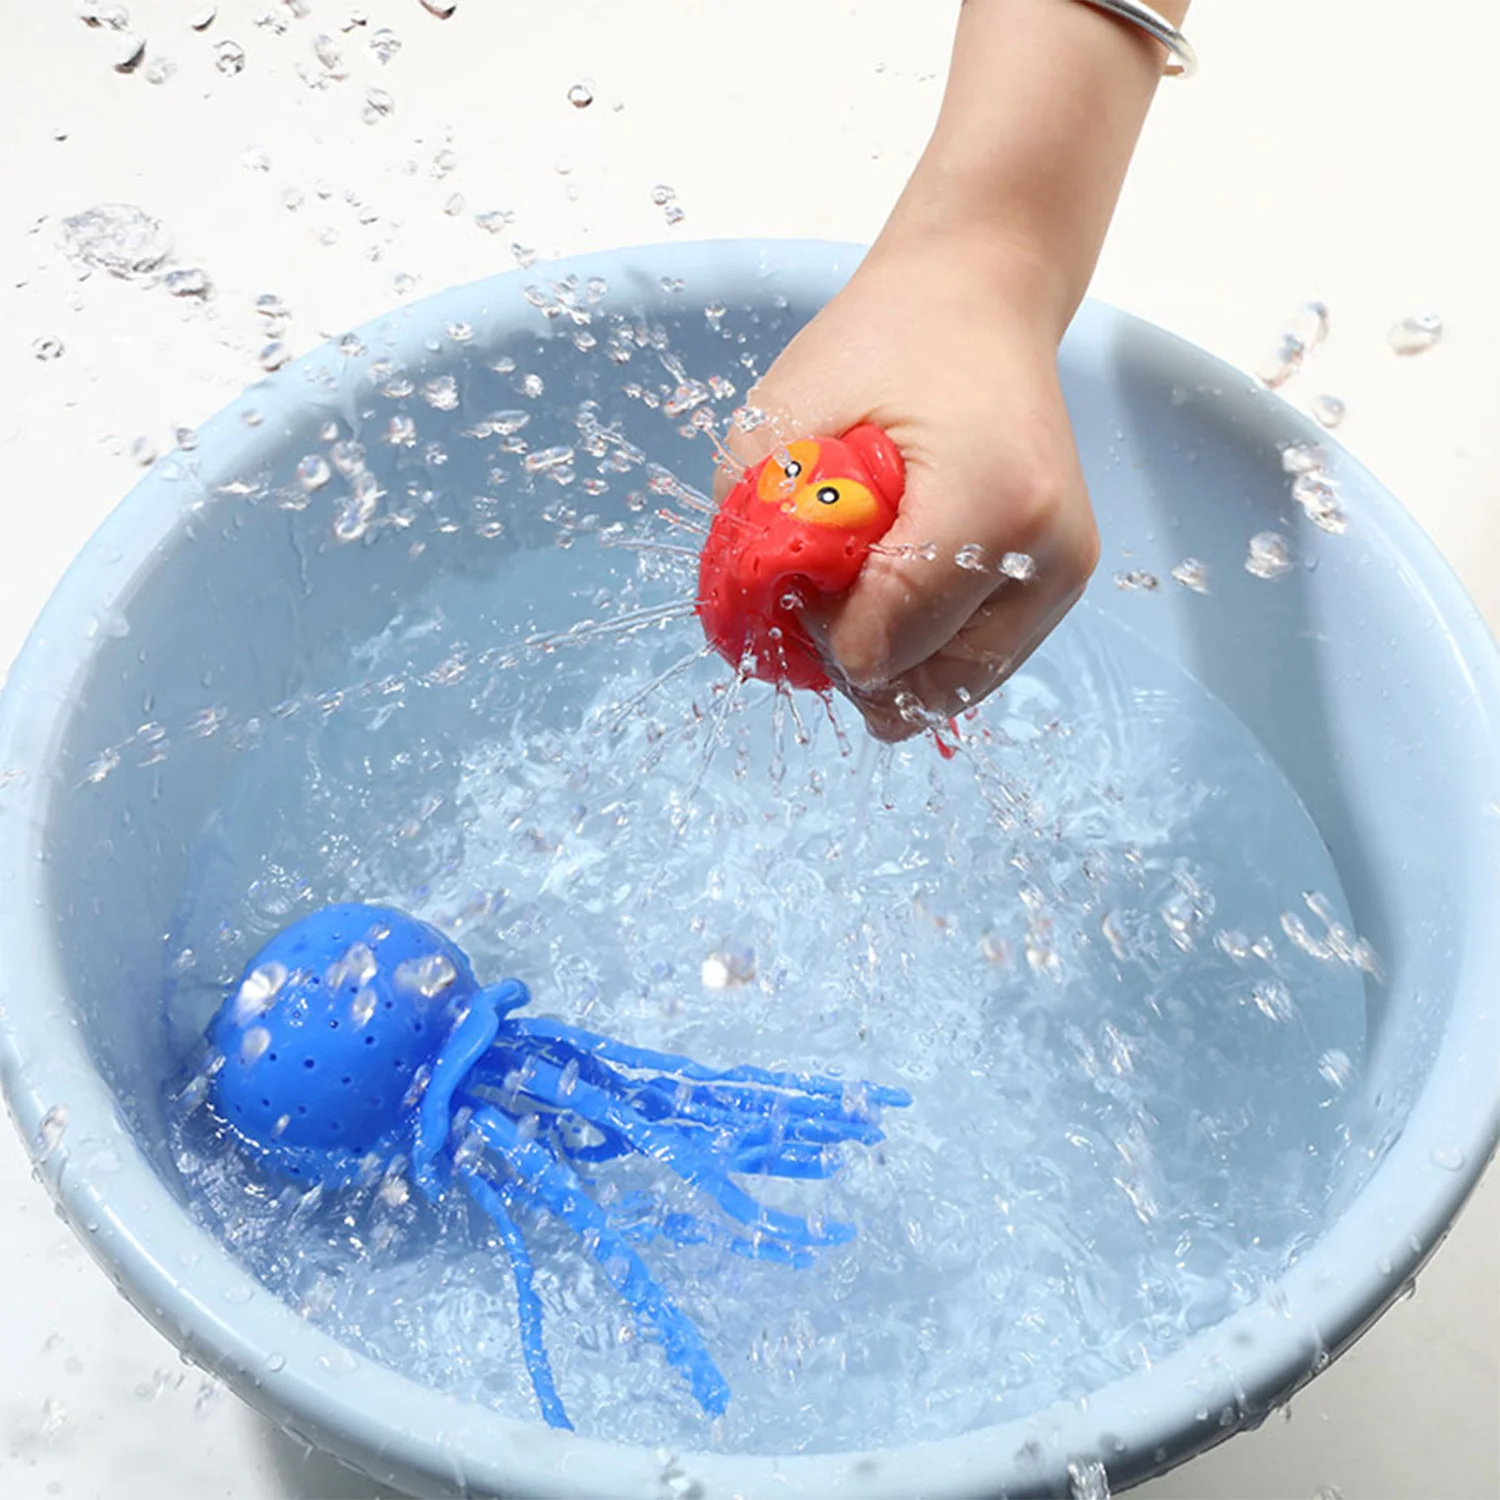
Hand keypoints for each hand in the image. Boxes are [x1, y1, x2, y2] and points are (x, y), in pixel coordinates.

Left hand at [717, 229, 1099, 741]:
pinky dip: (922, 645)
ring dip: (888, 657)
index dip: (817, 625)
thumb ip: (757, 525)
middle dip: (852, 655)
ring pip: (949, 689)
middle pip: (922, 688)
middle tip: (824, 583)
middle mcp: (1046, 556)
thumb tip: (759, 626)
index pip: (880, 644)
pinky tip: (898, 584)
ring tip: (863, 579)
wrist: (980, 296)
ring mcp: (1063, 576)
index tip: (802, 563)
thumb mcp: (786, 415)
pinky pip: (974, 662)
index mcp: (990, 505)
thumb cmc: (885, 341)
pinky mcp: (1060, 583)